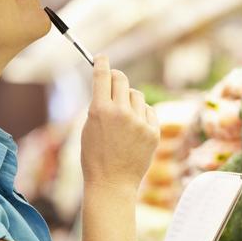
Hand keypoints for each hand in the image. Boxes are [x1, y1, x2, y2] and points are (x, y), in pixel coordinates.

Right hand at [81, 55, 159, 190]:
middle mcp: (121, 112)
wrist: (112, 183)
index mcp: (100, 110)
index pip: (103, 75)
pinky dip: (142, 115)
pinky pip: (149, 111)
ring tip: (122, 118)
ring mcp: (139, 122)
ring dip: (129, 100)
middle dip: (116, 77)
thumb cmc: (94, 156)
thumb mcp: (89, 127)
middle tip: (113, 79)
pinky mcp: (153, 131)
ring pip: (136, 95)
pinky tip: (133, 129)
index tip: (101, 57)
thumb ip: (99, 105)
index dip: (102, 62)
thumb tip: (109, 86)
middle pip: (122, 79)